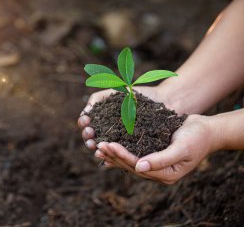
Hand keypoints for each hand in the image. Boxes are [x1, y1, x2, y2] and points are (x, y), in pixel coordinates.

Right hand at [78, 86, 164, 150]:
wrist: (159, 100)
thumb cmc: (136, 95)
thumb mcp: (113, 93)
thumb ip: (97, 99)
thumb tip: (86, 112)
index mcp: (100, 121)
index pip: (86, 125)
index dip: (83, 123)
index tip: (86, 121)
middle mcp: (106, 133)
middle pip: (91, 138)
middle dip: (87, 136)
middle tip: (90, 133)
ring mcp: (118, 142)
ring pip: (102, 148)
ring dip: (96, 146)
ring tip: (96, 144)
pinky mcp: (130, 150)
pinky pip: (119, 154)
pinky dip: (111, 154)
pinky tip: (107, 155)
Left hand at [96, 114, 217, 183]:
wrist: (207, 131)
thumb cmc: (196, 138)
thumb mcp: (181, 149)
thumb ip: (162, 160)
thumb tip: (139, 168)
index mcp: (166, 175)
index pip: (138, 166)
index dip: (121, 156)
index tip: (107, 145)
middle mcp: (158, 173)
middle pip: (130, 166)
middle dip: (113, 155)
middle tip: (98, 145)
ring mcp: (155, 165)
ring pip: (130, 161)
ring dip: (114, 155)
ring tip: (98, 147)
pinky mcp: (153, 155)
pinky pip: (134, 155)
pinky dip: (121, 151)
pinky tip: (109, 148)